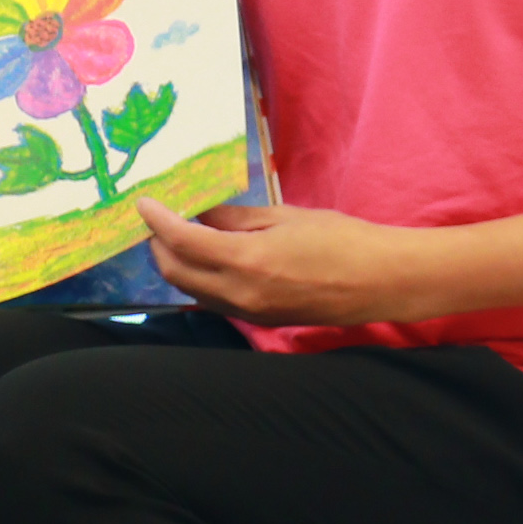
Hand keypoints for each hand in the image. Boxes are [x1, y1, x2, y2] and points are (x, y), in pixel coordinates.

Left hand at [136, 198, 432, 327]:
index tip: (143, 203)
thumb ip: (237, 218)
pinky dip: (199, 278)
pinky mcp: (260, 320)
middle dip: (159, 245)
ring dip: (177, 264)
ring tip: (179, 235)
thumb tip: (202, 212)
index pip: (182, 241)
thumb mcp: (285, 217)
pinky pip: (214, 300)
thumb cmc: (340, 239)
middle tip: (159, 218)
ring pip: (192, 290)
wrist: (379, 281)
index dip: (157, 220)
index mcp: (246, 261)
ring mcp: (249, 312)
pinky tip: (208, 258)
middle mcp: (240, 293)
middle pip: (176, 272)